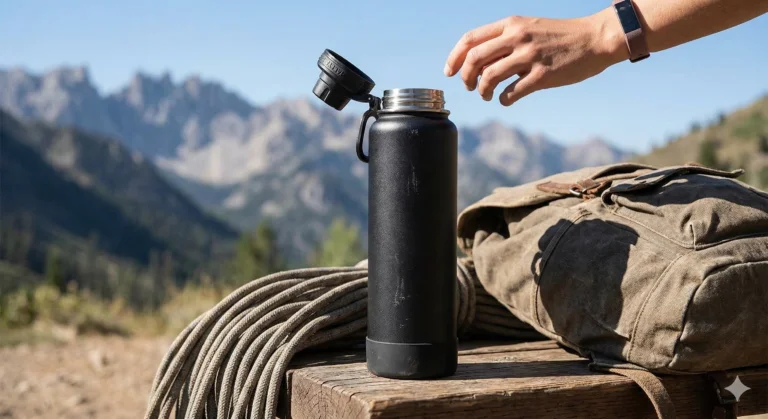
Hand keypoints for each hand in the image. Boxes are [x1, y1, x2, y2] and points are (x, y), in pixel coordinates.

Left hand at [444, 8, 626, 105]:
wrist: (595, 38)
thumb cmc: (560, 36)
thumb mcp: (529, 27)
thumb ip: (504, 40)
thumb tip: (477, 60)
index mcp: (511, 24)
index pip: (470, 39)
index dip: (454, 58)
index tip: (449, 72)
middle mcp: (518, 37)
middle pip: (474, 60)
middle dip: (465, 78)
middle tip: (470, 87)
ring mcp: (530, 56)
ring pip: (489, 77)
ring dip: (482, 91)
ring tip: (487, 95)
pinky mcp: (543, 75)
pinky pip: (511, 93)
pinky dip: (503, 100)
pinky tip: (506, 99)